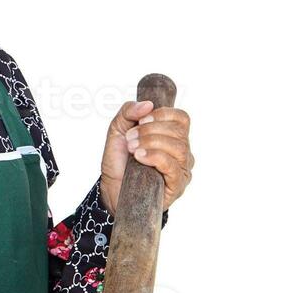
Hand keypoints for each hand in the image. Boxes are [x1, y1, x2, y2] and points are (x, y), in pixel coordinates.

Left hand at [99, 99, 193, 213]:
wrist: (111, 188)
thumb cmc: (119, 161)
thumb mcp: (118, 130)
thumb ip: (128, 111)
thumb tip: (148, 104)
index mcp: (172, 136)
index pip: (181, 118)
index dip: (163, 114)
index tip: (142, 120)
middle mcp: (182, 152)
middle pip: (179, 132)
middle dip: (151, 130)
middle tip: (130, 138)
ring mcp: (181, 170)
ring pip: (179, 148)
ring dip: (152, 143)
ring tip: (133, 149)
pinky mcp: (177, 186)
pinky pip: (173, 167)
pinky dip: (155, 157)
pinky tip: (140, 157)